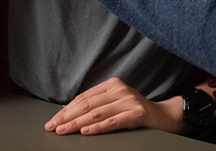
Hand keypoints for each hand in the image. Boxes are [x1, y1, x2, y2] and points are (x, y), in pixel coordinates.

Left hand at [44, 77, 187, 136]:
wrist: (163, 116)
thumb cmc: (135, 111)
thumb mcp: (116, 102)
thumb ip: (98, 104)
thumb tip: (69, 112)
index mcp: (112, 85)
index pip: (83, 98)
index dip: (66, 110)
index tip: (53, 120)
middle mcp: (120, 90)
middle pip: (87, 105)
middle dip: (66, 117)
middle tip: (52, 127)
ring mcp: (129, 101)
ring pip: (96, 114)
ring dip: (76, 124)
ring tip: (63, 131)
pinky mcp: (136, 113)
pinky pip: (112, 122)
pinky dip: (97, 127)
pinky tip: (85, 131)